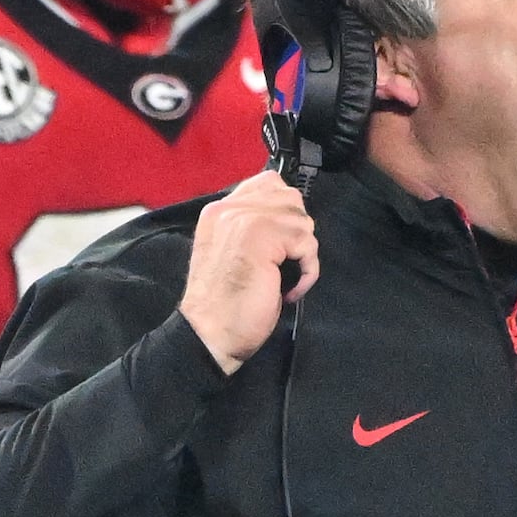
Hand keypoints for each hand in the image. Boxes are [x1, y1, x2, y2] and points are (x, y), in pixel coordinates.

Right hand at [183, 171, 319, 373]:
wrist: (210, 332)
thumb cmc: (224, 304)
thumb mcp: (235, 254)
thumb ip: (252, 229)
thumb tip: (290, 221)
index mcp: (219, 210)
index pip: (268, 184)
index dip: (285, 213)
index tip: (283, 245)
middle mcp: (229, 208)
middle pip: (290, 198)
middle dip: (297, 232)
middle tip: (285, 263)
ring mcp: (244, 219)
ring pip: (301, 219)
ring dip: (302, 253)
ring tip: (286, 278)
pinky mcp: (261, 236)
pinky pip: (306, 243)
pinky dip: (307, 271)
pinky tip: (289, 290)